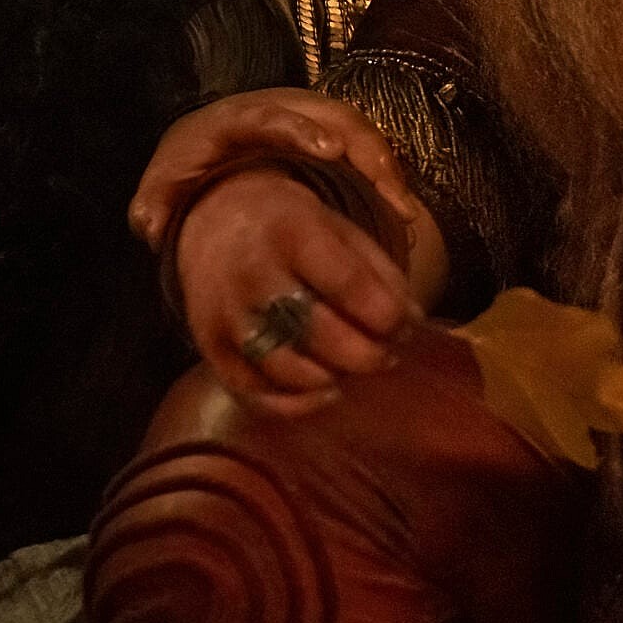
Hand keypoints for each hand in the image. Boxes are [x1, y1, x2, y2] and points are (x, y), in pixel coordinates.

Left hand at [130, 89, 420, 249]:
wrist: (208, 144)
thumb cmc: (188, 166)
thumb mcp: (162, 184)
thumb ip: (153, 205)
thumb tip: (151, 227)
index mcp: (238, 117)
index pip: (272, 115)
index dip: (302, 130)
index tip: (328, 152)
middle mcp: (285, 109)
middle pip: (333, 117)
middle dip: (364, 150)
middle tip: (387, 189)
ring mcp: (315, 119)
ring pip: (361, 133)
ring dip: (385, 170)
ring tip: (403, 214)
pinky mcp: (335, 136)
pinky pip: (370, 151)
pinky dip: (389, 180)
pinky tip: (401, 217)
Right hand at [174, 170, 420, 415]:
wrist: (213, 218)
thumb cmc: (291, 227)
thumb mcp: (339, 228)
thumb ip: (379, 272)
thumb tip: (413, 322)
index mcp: (292, 232)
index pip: (347, 283)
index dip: (385, 315)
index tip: (404, 326)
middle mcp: (252, 273)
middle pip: (318, 333)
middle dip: (366, 354)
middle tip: (387, 355)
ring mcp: (226, 315)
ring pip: (286, 369)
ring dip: (333, 379)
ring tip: (352, 366)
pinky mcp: (210, 349)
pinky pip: (254, 394)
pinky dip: (296, 404)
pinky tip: (325, 391)